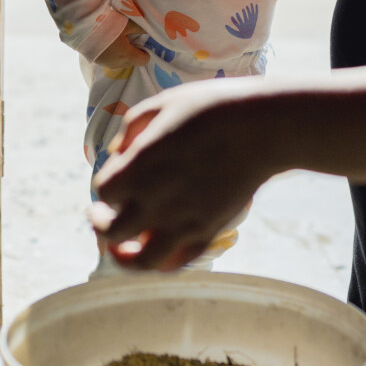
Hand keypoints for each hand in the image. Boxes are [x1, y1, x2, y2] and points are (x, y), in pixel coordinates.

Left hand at [90, 78, 276, 269]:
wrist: (263, 127)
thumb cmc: (212, 108)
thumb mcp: (163, 103)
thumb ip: (131, 129)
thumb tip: (116, 153)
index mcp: (140, 167)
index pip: (103, 191)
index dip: (106, 183)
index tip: (118, 173)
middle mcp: (157, 201)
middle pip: (111, 231)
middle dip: (102, 222)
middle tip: (104, 213)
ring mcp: (183, 221)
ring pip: (140, 261)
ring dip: (123, 256)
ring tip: (123, 245)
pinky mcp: (208, 232)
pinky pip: (176, 262)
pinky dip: (161, 261)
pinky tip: (158, 246)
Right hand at [94, 21, 149, 71]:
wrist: (81, 27)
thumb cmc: (107, 24)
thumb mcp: (126, 23)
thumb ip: (140, 28)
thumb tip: (150, 31)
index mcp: (127, 55)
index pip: (144, 60)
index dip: (145, 52)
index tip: (142, 42)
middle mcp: (118, 63)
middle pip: (132, 62)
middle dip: (134, 52)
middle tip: (130, 38)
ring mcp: (106, 64)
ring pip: (121, 62)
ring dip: (122, 53)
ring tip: (117, 39)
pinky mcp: (97, 61)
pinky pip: (110, 60)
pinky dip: (112, 53)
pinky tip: (107, 42)